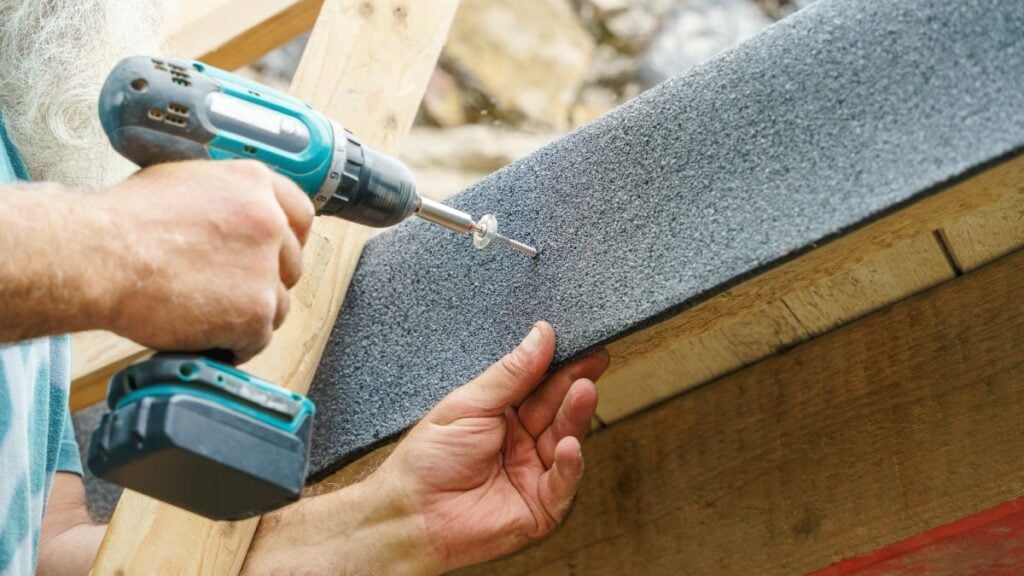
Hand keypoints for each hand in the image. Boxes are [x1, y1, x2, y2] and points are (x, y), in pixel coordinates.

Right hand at [96, 160, 313, 360]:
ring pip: (278, 305)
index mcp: (255, 184)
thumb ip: (225, 200)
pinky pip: (258, 338)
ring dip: (248, 315)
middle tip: (226, 291)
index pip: (301, 214)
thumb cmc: (125, 222)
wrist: (100, 256)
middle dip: (264, 281)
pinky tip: (206, 337)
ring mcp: (266, 267)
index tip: (275, 257)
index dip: (287, 240)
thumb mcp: (184, 184)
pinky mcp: (255, 310)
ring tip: (207, 315)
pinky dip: (234, 344)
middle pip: (290, 264)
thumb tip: (234, 218)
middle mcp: (269, 222)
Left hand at [377, 321, 608, 571]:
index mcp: (503, 414)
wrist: (410, 516)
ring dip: (576, 417)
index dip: (560, 366)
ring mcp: (534, 473)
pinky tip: (569, 445)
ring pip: (564, 440)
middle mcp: (523, 442)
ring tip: (584, 392)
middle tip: (592, 363)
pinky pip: (563, 483)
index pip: (539, 385)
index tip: (584, 345)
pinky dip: (570, 464)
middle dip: (574, 386)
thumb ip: (510, 374)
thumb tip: (540, 334)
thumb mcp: (468, 405)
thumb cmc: (428, 460)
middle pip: (556, 409)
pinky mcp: (542, 507)